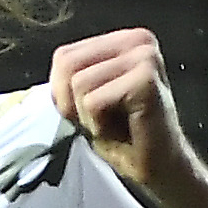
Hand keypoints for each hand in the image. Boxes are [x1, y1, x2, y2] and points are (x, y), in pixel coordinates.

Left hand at [46, 28, 206, 196]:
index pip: (64, 56)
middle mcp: (138, 39)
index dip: (66, 93)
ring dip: (90, 117)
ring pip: (79, 84)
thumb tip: (47, 70)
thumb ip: (69, 76)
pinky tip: (124, 129)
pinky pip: (93, 101)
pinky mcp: (146, 78)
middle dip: (76, 104)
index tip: (95, 112)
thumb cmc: (125, 136)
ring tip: (116, 125)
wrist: (161, 168)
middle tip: (106, 121)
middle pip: (68, 65)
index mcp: (125, 39)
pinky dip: (100, 124)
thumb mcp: (87, 99)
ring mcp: (144, 56)